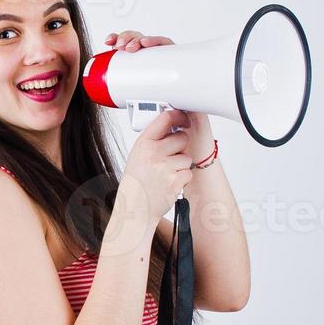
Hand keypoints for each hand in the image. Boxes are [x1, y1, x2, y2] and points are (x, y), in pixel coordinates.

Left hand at [105, 30, 214, 157]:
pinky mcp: (184, 63)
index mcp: (145, 70)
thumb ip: (129, 107)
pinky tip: (147, 44)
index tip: (108, 43)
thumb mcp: (141, 112)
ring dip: (139, 39)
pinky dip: (159, 41)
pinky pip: (173, 48)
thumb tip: (107, 103)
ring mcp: (172, 62)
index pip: (132, 49)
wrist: (189, 131)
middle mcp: (159, 63)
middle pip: (141, 42)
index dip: (119, 39)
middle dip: (127, 38)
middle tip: (119, 47)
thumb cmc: (165, 120)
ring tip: (131, 47)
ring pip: (154, 42)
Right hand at [120, 107, 194, 226]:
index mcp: (143, 144)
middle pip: (182, 137)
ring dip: (180, 165)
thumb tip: (171, 127)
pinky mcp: (175, 180)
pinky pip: (188, 172)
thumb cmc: (136, 183)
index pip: (165, 119)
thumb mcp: (137, 156)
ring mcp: (165, 167)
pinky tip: (169, 183)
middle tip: (170, 156)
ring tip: (165, 174)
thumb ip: (153, 141)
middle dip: (180, 146)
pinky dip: (182, 178)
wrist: (135, 208)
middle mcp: (154, 153)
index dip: (178, 116)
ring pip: (186, 157)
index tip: (183, 118)